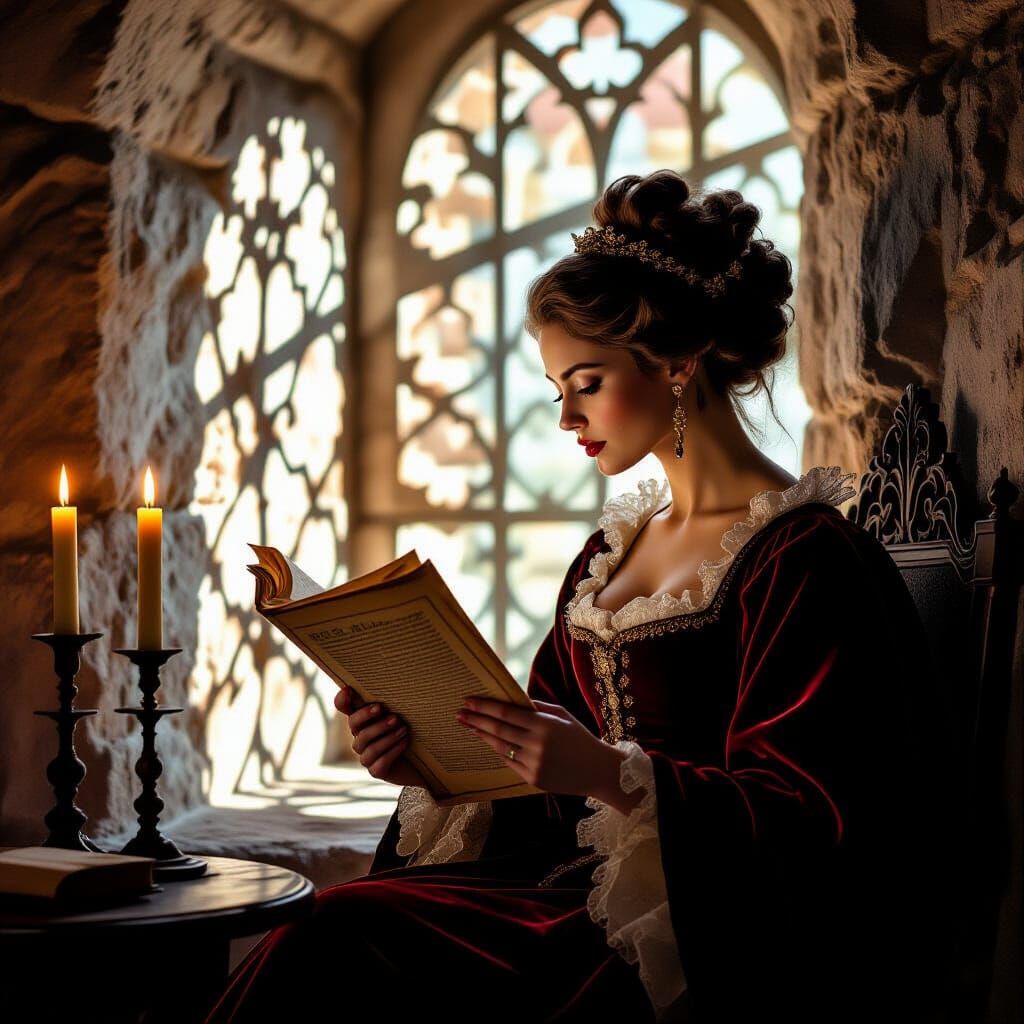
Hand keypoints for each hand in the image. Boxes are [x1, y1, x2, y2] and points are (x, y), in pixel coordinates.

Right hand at [334, 684, 428, 788]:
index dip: (342, 700)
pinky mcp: (376, 771)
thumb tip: (398, 685)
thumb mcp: (401, 715)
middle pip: (354, 725)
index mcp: (363, 721)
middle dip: (370, 717)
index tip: (349, 689)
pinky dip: (393, 751)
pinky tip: (405, 743)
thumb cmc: (408, 733)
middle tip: (391, 714)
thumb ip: (392, 704)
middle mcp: (360, 738)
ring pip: (370, 746)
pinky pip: (379, 763)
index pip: (345, 709)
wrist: (420, 763)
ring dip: (388, 736)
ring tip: (404, 729)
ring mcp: (366, 757)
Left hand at [455, 696, 615, 798]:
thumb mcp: (562, 715)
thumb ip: (537, 707)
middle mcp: (537, 745)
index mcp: (545, 725)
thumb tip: (512, 700)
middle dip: (476, 720)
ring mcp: (534, 764)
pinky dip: (498, 751)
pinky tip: (489, 742)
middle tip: (459, 713)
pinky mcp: (533, 779)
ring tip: (469, 726)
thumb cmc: (580, 737)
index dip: (485, 707)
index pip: (507, 713)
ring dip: (482, 736)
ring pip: (500, 748)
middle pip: (498, 730)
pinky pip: (509, 762)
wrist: (598, 770)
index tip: (468, 700)